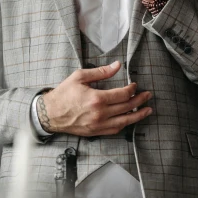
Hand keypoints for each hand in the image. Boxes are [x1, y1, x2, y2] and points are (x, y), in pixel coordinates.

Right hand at [38, 61, 152, 135]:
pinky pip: (115, 130)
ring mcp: (98, 124)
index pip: (123, 94)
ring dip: (138, 115)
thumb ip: (101, 72)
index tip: (134, 85)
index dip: (132, 89)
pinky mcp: (95, 132)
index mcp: (97, 98)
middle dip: (140, 101)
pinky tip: (130, 120)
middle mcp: (100, 113)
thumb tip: (117, 65)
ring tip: (147, 110)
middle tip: (148, 96)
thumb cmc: (63, 94)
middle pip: (127, 107)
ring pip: (125, 121)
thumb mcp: (80, 77)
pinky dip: (125, 125)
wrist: (50, 114)